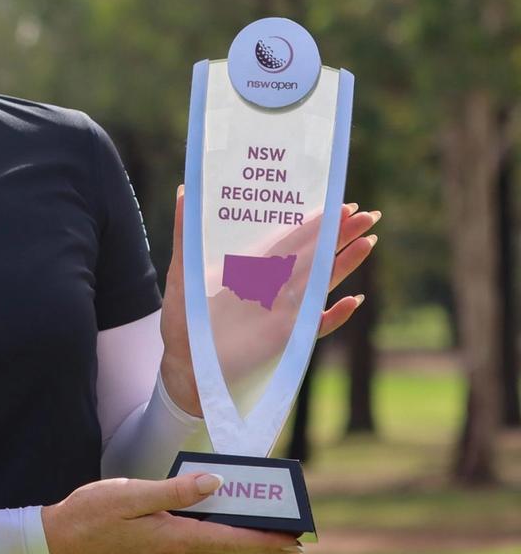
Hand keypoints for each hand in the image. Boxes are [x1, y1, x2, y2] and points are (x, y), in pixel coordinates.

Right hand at [39, 471, 302, 553]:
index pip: (232, 541)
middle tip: (297, 540)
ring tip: (270, 532)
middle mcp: (176, 552)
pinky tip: (224, 525)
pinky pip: (197, 541)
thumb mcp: (132, 494)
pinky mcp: (156, 548)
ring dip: (242, 539)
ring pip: (215, 545)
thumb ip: (176, 490)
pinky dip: (219, 534)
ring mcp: (166, 553)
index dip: (266, 541)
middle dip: (263, 542)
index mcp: (175, 539)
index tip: (296, 542)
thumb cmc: (91, 512)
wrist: (59, 537)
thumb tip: (216, 483)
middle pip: (229, 547)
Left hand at [159, 185, 381, 415]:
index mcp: (254, 267)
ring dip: (346, 264)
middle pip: (314, 255)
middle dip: (340, 235)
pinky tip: (353, 301)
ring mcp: (284, 312)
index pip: (290, 239)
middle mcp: (274, 286)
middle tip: (368, 213)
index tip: (338, 203)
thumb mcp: (183, 271)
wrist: (186, 364)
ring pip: (322, 283)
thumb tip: (183, 189)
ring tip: (370, 241)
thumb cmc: (184, 317)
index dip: (314, 222)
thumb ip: (186, 233)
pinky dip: (335, 315)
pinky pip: (317, 326)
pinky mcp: (286, 338)